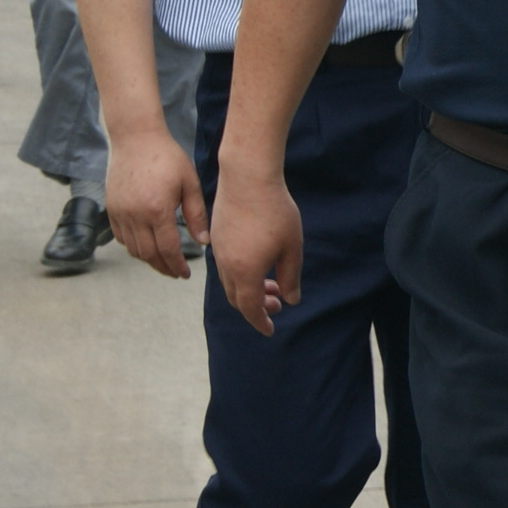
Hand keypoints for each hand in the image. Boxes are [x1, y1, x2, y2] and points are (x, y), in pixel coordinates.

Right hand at [107, 123, 206, 279]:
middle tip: (176, 273)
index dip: (177, 266)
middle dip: (164, 268)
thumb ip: (197, 214)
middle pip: (149, 255)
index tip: (185, 274)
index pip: (168, 250)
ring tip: (164, 261)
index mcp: (158, 210)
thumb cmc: (167, 157)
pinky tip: (147, 245)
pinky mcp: (111, 208)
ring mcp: (120, 213)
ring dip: (149, 259)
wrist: (135, 137)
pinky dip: (134, 246)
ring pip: (133, 249)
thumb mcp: (189, 183)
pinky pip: (121, 237)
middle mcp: (135, 215)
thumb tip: (204, 242)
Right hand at [210, 169, 304, 335]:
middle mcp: (226, 266)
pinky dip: (241, 274)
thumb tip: (290, 299)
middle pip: (237, 298)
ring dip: (249, 289)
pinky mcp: (216, 236)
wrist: (247, 177)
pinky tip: (257, 262)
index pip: (249, 309)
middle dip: (256, 307)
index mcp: (244, 272)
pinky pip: (225, 266)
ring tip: (272, 284)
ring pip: (230, 282)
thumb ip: (290, 277)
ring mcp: (218, 251)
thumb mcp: (291, 247)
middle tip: (277, 304)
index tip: (270, 330)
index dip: (260, 322)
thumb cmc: (274, 211)